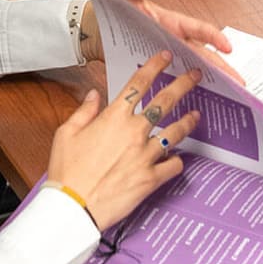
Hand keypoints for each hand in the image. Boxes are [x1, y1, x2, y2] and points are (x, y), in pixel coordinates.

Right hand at [47, 51, 203, 229]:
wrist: (74, 207)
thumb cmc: (68, 171)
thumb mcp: (66, 134)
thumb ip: (84, 111)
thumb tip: (94, 95)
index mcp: (114, 118)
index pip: (139, 84)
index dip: (155, 66)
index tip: (166, 56)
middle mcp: (134, 132)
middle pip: (165, 101)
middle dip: (183, 84)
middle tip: (195, 75)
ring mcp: (146, 155)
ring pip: (175, 132)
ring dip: (188, 121)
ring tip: (196, 115)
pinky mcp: (151, 178)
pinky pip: (173, 165)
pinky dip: (176, 161)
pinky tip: (177, 158)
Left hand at [82, 0, 243, 83]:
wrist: (100, 31)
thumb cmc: (119, 9)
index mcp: (175, 23)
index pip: (200, 29)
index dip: (215, 37)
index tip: (228, 47)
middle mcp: (178, 41)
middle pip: (205, 56)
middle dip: (222, 68)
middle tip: (240, 83)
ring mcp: (171, 58)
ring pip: (195, 71)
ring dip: (211, 83)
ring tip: (228, 98)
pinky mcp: (161, 71)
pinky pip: (178, 82)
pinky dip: (190, 92)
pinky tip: (199, 107)